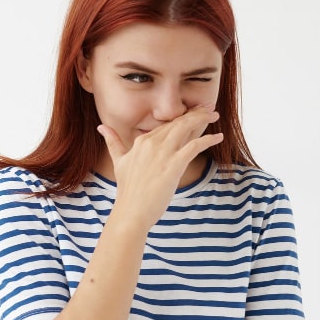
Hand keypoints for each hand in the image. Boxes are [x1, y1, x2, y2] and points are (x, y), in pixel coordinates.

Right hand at [98, 106, 222, 228]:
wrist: (130, 212)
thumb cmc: (127, 191)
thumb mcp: (118, 162)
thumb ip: (113, 142)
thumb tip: (101, 126)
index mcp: (141, 142)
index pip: (165, 125)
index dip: (181, 117)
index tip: (193, 111)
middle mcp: (152, 143)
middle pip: (177, 122)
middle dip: (195, 112)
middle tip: (209, 106)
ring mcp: (162, 153)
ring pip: (186, 128)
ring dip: (202, 119)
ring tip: (214, 114)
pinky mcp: (173, 165)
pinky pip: (194, 146)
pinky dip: (208, 139)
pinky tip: (218, 137)